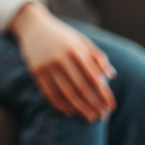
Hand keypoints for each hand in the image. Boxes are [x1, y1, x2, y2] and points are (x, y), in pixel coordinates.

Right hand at [10, 2, 116, 121]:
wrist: (33, 27)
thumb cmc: (62, 36)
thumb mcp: (81, 41)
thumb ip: (97, 56)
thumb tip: (111, 76)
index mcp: (76, 49)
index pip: (94, 77)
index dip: (104, 94)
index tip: (112, 107)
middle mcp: (61, 58)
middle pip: (81, 88)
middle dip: (94, 104)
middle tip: (103, 115)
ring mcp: (47, 65)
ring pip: (66, 93)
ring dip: (80, 108)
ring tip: (91, 117)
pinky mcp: (36, 71)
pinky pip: (50, 93)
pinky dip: (61, 105)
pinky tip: (70, 112)